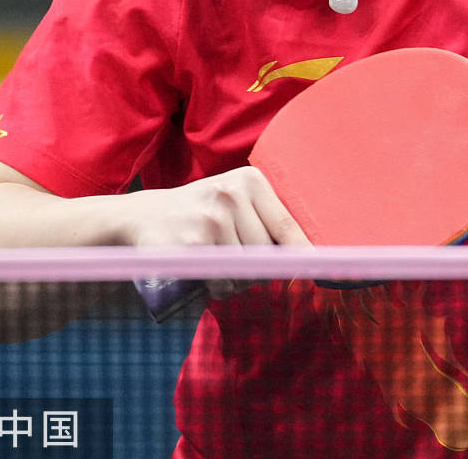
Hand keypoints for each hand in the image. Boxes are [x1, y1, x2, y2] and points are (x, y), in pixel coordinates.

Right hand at [120, 166, 309, 297]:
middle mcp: (232, 194)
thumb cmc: (201, 212)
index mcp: (249, 180)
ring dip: (236, 281)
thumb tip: (312, 255)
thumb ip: (266, 218)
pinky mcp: (192, 244)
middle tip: (233, 261)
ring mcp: (211, 218)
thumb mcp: (234, 200)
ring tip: (215, 265)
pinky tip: (203, 274)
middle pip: (268, 252)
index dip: (306, 252)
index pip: (288, 224)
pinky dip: (218, 288)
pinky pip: (222, 279)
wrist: (143, 216)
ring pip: (246, 269)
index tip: (325, 269)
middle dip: (257, 268)